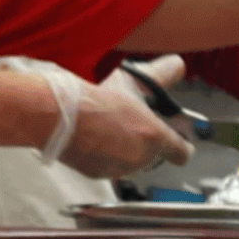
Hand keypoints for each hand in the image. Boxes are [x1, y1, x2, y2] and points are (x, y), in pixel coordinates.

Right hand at [41, 56, 194, 178]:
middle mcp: (140, 158)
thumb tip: (178, 64)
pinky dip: (105, 156)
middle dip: (148, 142)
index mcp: (154, 136)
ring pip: (132, 162)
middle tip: (131, 122)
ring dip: (126, 149)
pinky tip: (94, 136)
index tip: (178, 139)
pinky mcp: (99, 174)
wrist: (56, 114)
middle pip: (155, 156)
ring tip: (109, 126)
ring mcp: (119, 169)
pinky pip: (109, 166)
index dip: (181, 145)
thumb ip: (161, 75)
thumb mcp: (132, 80)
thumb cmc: (93, 97)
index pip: (182, 153)